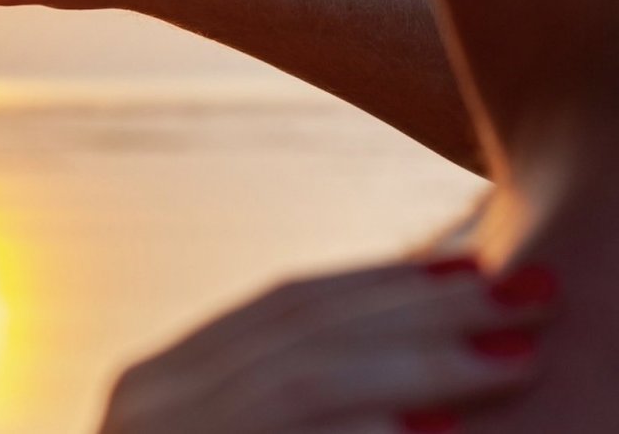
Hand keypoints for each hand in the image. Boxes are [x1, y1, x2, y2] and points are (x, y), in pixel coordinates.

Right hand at [98, 259, 554, 433]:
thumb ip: (287, 406)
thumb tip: (408, 366)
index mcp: (160, 383)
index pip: (283, 307)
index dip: (386, 283)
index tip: (477, 266)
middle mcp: (146, 402)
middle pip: (299, 329)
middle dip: (421, 307)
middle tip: (526, 294)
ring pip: (296, 379)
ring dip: (416, 363)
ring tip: (511, 355)